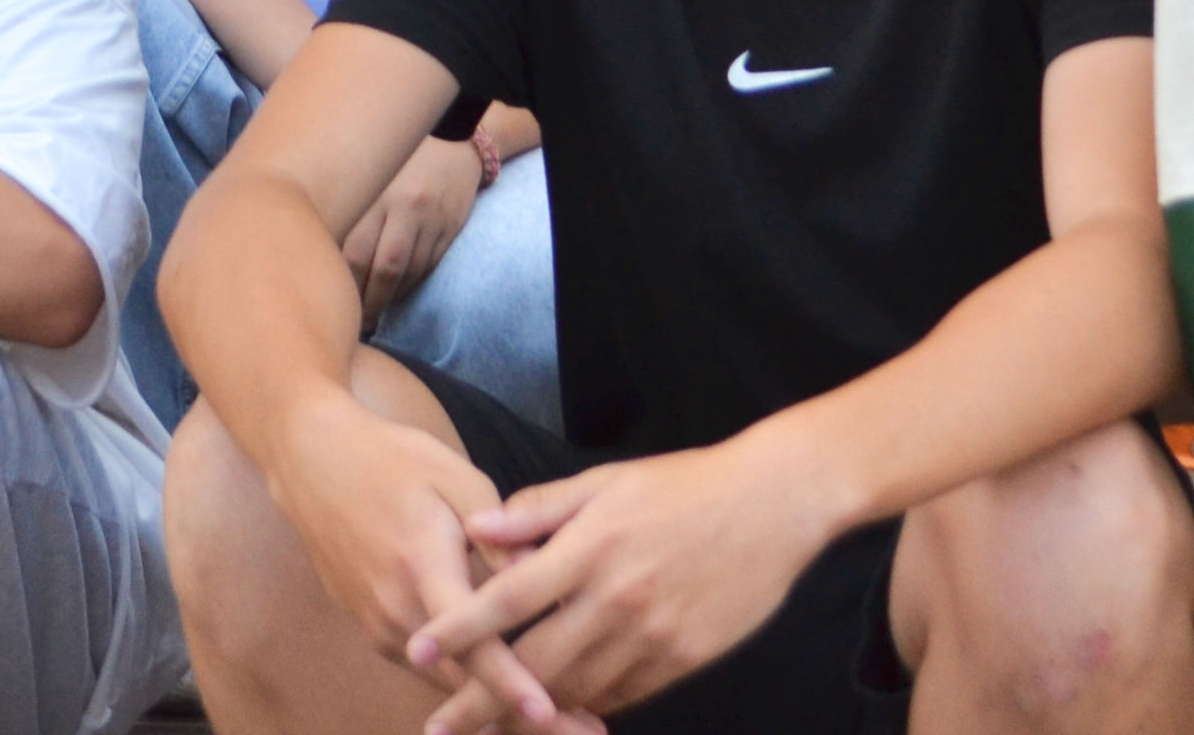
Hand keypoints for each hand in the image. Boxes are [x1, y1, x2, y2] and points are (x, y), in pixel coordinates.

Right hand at [263, 388, 570, 734]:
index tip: (549, 714)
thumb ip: (499, 533)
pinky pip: (426, 664)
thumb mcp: (456, 476)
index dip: (510, 682)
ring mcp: (378, 624)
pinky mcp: (372, 628)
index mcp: (422, 566)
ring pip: (443, 679)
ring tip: (557, 719)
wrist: (314, 462)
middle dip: (515, 713)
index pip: (472, 640)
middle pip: (460, 679)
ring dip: (492, 704)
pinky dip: (464, 682)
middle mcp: (395, 609)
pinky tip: (502, 688)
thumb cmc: (394, 460)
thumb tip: (539, 577)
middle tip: (583, 732)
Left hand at [345, 138, 485, 323]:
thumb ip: (349, 211)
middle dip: (368, 302)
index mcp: (377, 193)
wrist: (453, 138)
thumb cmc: (395, 159)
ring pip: (409, 273)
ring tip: (372, 316)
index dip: (343, 284)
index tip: (331, 301)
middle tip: (355, 323)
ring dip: (390, 298)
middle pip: (384, 268)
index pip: (355, 251)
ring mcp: (433, 219)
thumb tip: (320, 258)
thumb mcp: (368, 176)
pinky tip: (396, 294)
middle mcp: (406, 206)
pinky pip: (429, 267)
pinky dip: (411, 286)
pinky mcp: (452, 227)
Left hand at [427, 433, 839, 727]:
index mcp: (594, 545)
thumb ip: (540, 510)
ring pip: (576, 689)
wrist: (777, 503)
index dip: (459, 628)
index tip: (416, 650)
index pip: (510, 597)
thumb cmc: (685, 485)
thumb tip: (478, 529)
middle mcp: (619, 596)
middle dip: (480, 701)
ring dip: (530, 712)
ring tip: (490, 725)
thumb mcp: (609, 482)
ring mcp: (654, 633)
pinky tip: (562, 708)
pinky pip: (621, 694)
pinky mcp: (684, 657)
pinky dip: (586, 703)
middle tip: (439, 725)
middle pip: (534, 664)